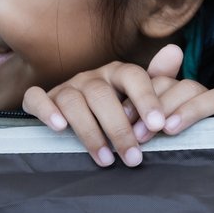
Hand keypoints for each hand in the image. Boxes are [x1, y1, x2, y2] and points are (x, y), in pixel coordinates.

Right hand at [21, 44, 213, 167]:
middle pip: (102, 95)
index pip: (134, 77)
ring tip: (105, 160)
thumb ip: (159, 81)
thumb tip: (176, 51)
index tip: (159, 126)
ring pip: (72, 101)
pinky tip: (58, 128)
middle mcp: (91, 77)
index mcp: (118, 73)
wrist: (74, 112)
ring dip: (89, 132)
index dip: (146, 99)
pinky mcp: (42, 99)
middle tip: (134, 158)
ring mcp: (65, 86)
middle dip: (119, 128)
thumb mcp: (139, 97)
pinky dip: (45, 110)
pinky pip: (37, 98)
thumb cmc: (116, 108)